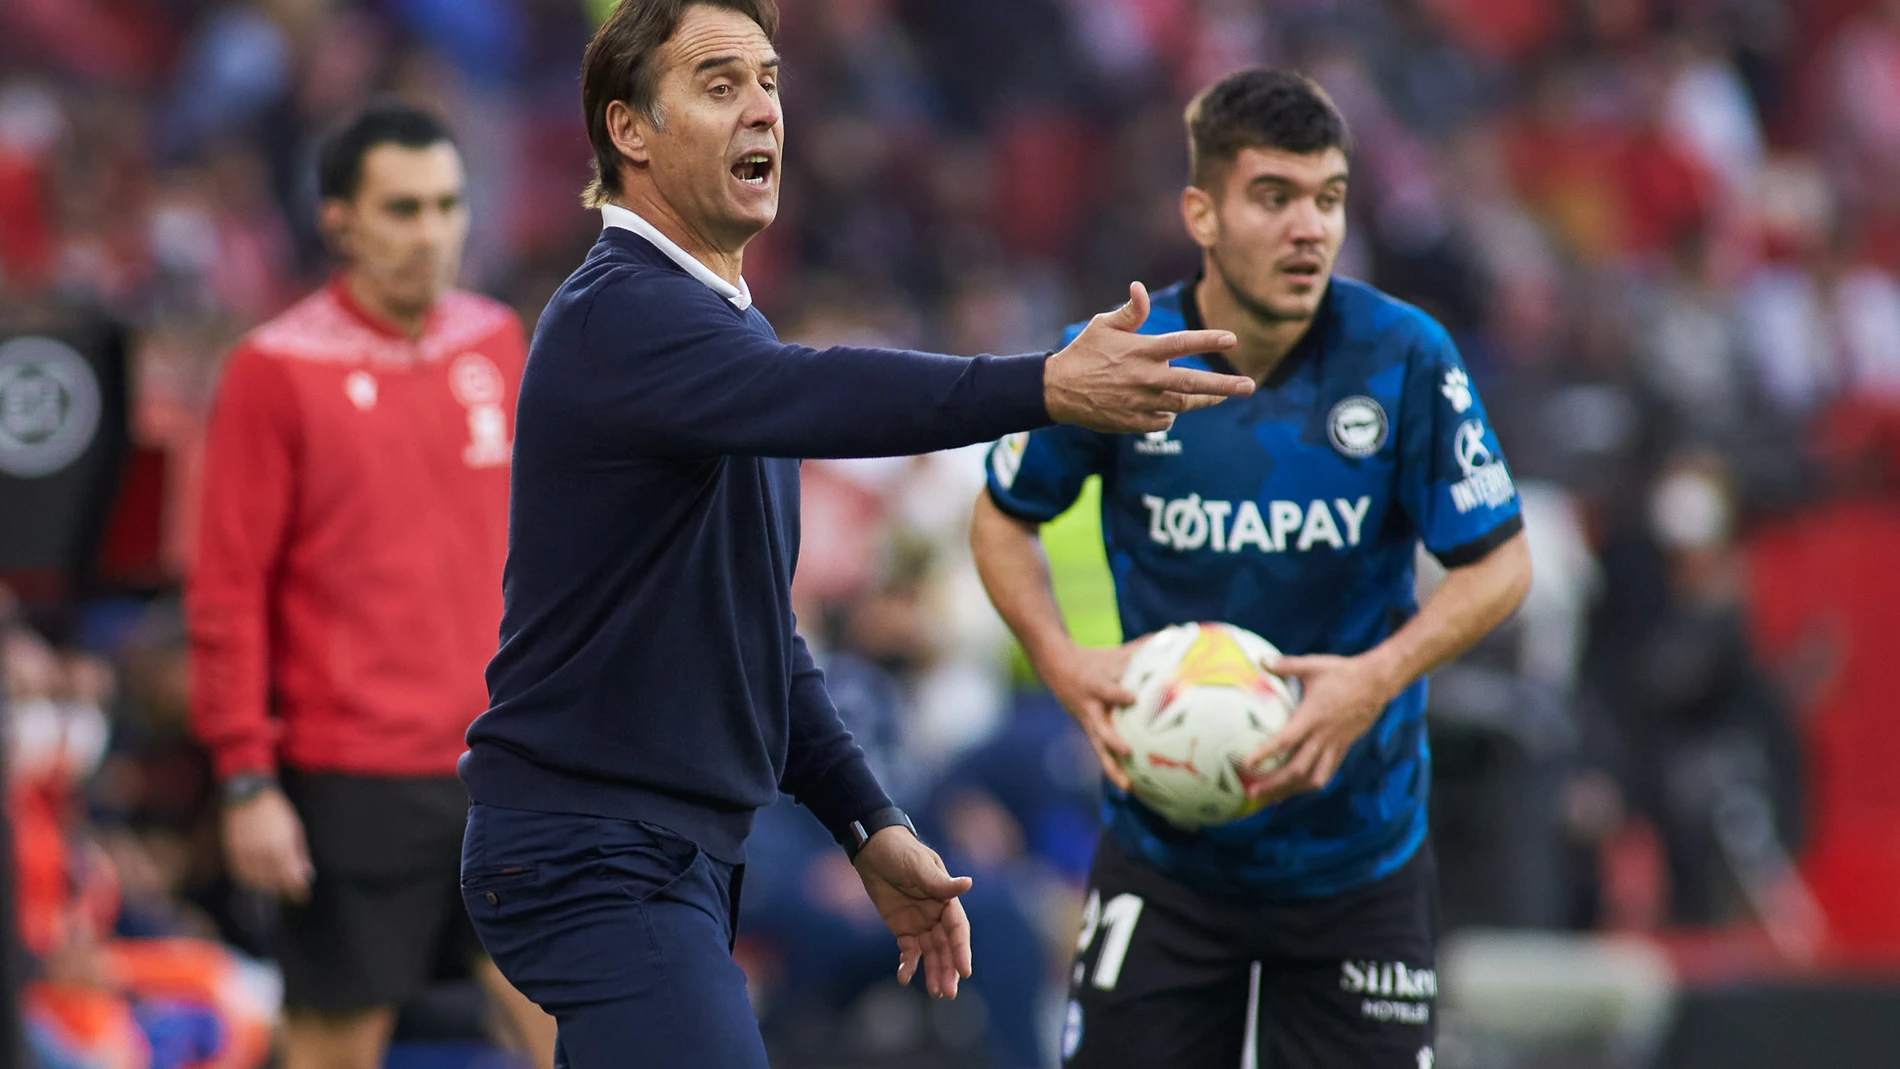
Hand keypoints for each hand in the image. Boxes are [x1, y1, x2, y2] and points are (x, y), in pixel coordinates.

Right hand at [221, 787, 313, 903]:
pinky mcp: (233, 852)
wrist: (248, 794)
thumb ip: (300, 854)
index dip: (298, 891)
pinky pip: (241, 875)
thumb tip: (306, 874)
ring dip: (268, 887)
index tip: (303, 896)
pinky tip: (257, 881)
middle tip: (291, 891)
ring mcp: (246, 854)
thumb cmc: (277, 810)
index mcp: (281, 848)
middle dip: (285, 889)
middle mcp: (262, 854)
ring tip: (276, 886)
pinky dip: (250, 882)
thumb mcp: (295, 829)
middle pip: (275, 882)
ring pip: (257, 882)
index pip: (291, 878)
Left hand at [852, 827, 974, 997]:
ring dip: (933, 972)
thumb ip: (940, 882)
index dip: (961, 950)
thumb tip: (967, 883)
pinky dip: (908, 964)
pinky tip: (903, 977)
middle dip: (948, 969)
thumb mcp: (919, 866)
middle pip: (946, 947)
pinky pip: (908, 951)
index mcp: (947, 899)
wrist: (873, 850)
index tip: (964, 971)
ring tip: (936, 993)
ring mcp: (921, 923)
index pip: (958, 929)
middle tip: (948, 992)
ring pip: (931, 953)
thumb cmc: (900, 852)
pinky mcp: (903, 929)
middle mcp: (937, 915)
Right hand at [1035, 640, 1142, 790]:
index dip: (1117, 694)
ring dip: (1112, 768)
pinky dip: (1114, 770)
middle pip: (1100, 728)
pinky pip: (1103, 754)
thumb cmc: (1094, 660)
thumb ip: (1145, 645)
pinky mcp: (1090, 733)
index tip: (1131, 697)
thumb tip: (1175, 629)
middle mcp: (1091, 708)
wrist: (1056, 668)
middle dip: (1113, 741)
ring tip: (1127, 788)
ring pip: (1100, 749)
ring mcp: (1089, 723)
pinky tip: (1130, 788)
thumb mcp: (1115, 652)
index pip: (1106, 690)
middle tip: (1128, 751)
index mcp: (1096, 686)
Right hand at [1045, 282, 1251, 432]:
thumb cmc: (1083, 353)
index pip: (1182, 343)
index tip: (1231, 339)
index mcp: (1141, 351)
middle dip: (1224, 385)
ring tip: (1220, 396)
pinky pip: (1163, 420)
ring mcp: (1141, 403)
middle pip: (1193, 382)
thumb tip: (1140, 287)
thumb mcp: (1103, 326)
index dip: (1208, 341)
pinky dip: (1169, 413)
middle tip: (1250, 386)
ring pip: (1183, 404)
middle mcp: (1146, 378)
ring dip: (1203, 400)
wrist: (1057, 392)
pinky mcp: (1135, 422)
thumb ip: (1130, 311)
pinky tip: (1167, 406)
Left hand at [1240, 654, 1396, 805]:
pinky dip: (1309, 784)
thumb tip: (1260, 659)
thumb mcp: (1313, 665)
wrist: (1378, 682)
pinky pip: (1326, 773)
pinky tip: (1296, 788)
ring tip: (1271, 799)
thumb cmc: (1343, 672)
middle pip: (1297, 769)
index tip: (1246, 764)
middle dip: (1273, 784)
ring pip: (1313, 778)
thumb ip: (1285, 665)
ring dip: (1291, 791)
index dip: (1265, 753)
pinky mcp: (1343, 748)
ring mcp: (1335, 745)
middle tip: (1251, 792)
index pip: (1285, 740)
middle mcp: (1324, 736)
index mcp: (1313, 717)